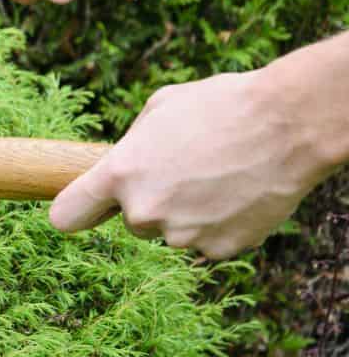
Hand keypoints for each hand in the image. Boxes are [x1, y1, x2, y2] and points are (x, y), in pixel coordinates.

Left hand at [49, 71, 334, 259]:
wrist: (289, 124)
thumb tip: (119, 166)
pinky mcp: (219, 250)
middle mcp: (145, 211)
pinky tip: (237, 193)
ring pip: (170, 232)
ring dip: (184, 213)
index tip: (81, 209)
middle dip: (148, 201)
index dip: (74, 211)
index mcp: (120, 174)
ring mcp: (183, 235)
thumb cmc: (220, 106)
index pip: (67, 215)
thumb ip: (130, 147)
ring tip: (216, 176)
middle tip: (183, 169)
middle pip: (131, 221)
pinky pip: (206, 241)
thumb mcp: (159, 109)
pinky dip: (218, 224)